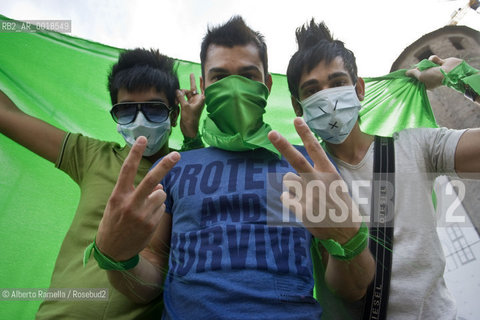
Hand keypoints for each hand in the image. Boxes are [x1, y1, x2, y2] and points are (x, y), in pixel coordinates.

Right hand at [96, 136, 179, 260]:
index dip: (135, 153)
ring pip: (160, 195)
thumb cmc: (114, 223)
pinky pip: (162, 208)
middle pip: (152, 180)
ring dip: (157, 198)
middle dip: (165, 165)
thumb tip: (160, 185)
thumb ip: (135, 191)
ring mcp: (142, 215)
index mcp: (118, 196)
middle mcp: (131, 204)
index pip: (127, 170)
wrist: (113, 252)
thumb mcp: (118, 205)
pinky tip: (146, 220)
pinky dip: (157, 210)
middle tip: (177, 155)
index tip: (143, 138)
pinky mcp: (152, 224)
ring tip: (144, 210)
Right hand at [177, 73, 204, 137]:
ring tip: (176, 101)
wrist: (188, 128)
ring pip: (185, 94)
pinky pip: (182, 99)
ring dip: (180, 95)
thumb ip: (181, 97)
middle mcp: (196, 100)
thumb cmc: (190, 118)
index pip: (201, 88)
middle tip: (190, 74)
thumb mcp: (185, 106)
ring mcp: (191, 103)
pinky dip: (179, 99)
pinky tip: (175, 102)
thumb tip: (177, 91)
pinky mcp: (187, 106)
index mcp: (200, 99)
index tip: (200, 75)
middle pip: (191, 90)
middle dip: (187, 87)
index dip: (200, 82)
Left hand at [268, 118, 360, 242]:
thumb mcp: (335, 185)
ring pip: (288, 180)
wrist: (346, 232)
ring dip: (292, 185)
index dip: (306, 134)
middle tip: (272, 133)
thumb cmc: (339, 205)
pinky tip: (300, 206)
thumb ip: (316, 176)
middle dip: (283, 145)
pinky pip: (285, 197)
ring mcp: (310, 196)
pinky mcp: (302, 210)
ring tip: (306, 195)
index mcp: (330, 173)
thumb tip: (289, 173)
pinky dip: (288, 199)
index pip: (316, 149)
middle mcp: (319, 182)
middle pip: (297, 160)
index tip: (297, 120)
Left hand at [406, 55, 462, 89]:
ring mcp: (436, 70)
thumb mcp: (421, 76)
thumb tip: (406, 73)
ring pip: (426, 63)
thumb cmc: (435, 76)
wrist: (452, 71)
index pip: (416, 78)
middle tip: (420, 68)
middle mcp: (430, 77)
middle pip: (421, 70)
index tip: (409, 72)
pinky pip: (433, 59)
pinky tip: (439, 62)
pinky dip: (435, 59)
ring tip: (432, 65)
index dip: (413, 75)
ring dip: (428, 63)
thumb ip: (413, 74)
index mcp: (426, 83)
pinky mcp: (441, 63)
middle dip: (420, 68)